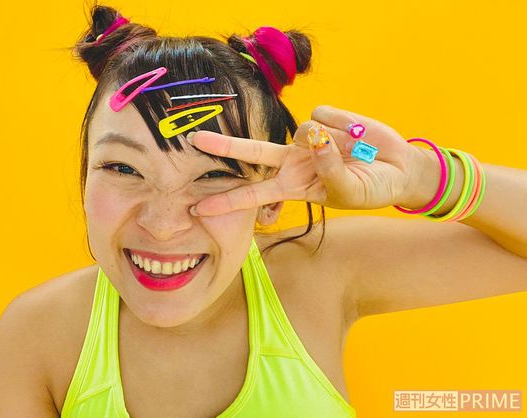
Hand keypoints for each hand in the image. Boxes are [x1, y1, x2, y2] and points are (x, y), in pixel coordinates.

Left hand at [188, 105, 423, 215]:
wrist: (398, 169)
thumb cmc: (370, 190)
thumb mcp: (349, 191)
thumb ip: (329, 168)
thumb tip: (313, 136)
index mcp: (292, 186)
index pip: (252, 195)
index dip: (226, 202)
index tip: (198, 208)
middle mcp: (292, 161)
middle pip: (251, 153)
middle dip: (223, 147)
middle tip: (193, 140)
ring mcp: (305, 139)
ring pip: (301, 130)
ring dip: (329, 141)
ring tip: (355, 153)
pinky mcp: (323, 118)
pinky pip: (325, 116)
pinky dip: (343, 126)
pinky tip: (355, 136)